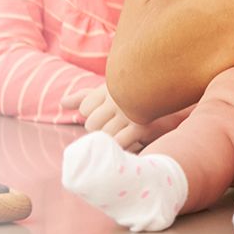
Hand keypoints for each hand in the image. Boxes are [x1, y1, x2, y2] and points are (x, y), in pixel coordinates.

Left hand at [61, 86, 189, 149]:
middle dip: (101, 129)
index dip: (92, 114)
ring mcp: (130, 112)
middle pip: (92, 124)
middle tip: (116, 127)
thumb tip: (62, 103)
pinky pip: (120, 142)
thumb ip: (84, 98)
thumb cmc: (134, 101)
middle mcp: (119, 98)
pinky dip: (121, 146)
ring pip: (104, 135)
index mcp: (110, 87)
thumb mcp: (109, 95)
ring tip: (123, 135)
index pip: (85, 107)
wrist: (171, 104)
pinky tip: (130, 143)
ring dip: (111, 140)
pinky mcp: (142, 125)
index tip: (108, 114)